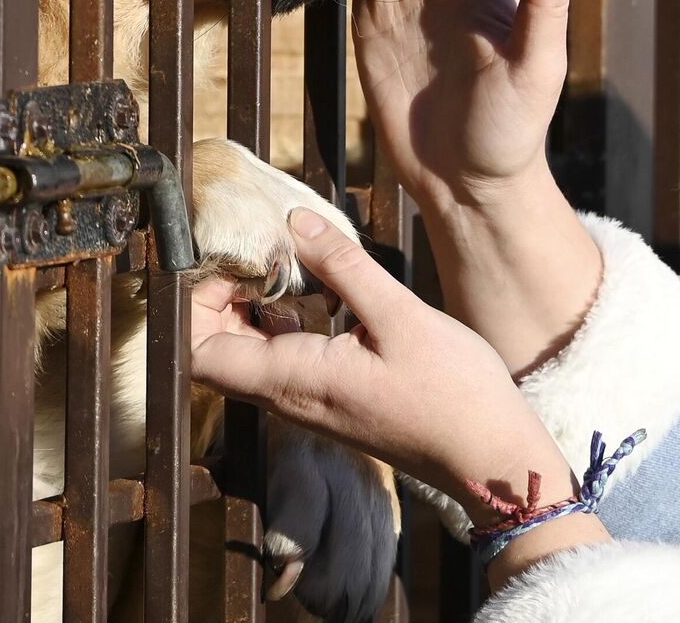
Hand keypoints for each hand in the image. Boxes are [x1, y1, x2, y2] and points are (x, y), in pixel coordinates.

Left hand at [189, 208, 607, 584]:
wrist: (488, 456)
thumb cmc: (452, 393)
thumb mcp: (399, 316)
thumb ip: (342, 267)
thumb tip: (293, 223)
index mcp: (293, 378)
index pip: (197, 352)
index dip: (191, 303)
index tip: (222, 256)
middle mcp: (288, 398)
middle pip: (215, 351)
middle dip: (218, 297)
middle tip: (253, 248)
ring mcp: (308, 403)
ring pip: (249, 355)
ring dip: (252, 307)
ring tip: (285, 259)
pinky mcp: (330, 401)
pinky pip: (283, 361)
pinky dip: (284, 323)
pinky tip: (320, 291)